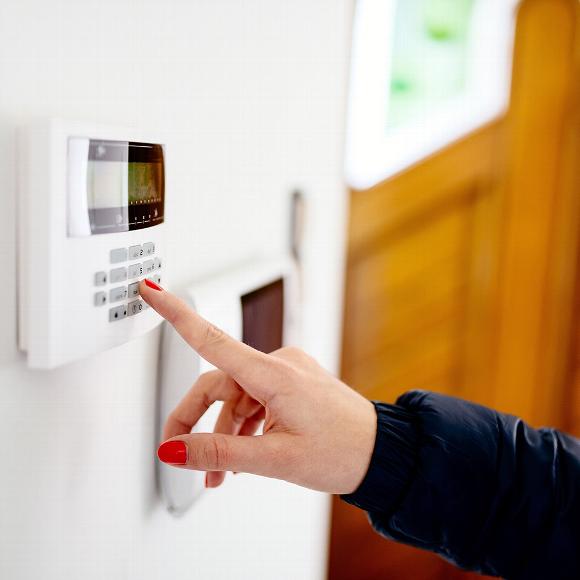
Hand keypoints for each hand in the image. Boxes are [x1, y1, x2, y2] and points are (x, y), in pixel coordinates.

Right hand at [139, 279, 376, 493]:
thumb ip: (220, 452)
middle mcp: (279, 365)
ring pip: (236, 397)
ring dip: (222, 433)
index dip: (175, 314)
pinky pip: (255, 400)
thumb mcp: (275, 459)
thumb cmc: (342, 451)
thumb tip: (176, 451)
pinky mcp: (293, 384)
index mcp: (274, 374)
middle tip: (180, 454)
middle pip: (217, 383)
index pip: (211, 338)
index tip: (152, 291)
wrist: (381, 453)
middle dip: (194, 421)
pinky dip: (243, 427)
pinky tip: (240, 456)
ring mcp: (287, 373)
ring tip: (219, 474)